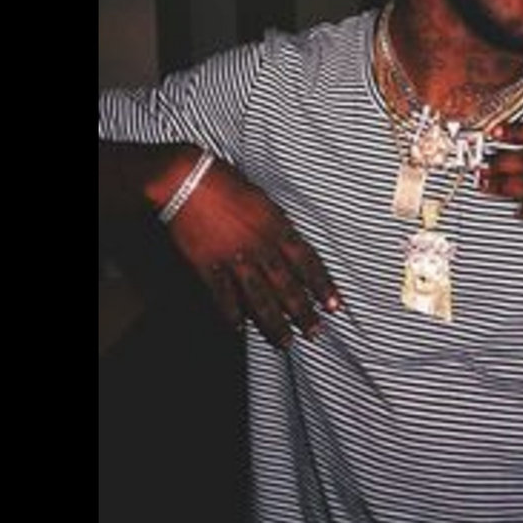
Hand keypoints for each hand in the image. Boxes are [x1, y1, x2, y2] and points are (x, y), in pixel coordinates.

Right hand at [167, 158, 342, 348]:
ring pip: (259, 298)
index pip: (308, 262)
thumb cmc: (228, 182)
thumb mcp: (264, 199)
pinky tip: (239, 330)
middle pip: (287, 286)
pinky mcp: (208, 266)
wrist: (188, 180)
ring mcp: (234, 259)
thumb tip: (292, 243)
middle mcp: (260, 246)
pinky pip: (224, 296)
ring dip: (274, 323)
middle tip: (315, 334)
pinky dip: (232, 314)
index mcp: (277, 227)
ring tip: (285, 342)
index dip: (322, 286)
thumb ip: (279, 224)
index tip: (334, 306)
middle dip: (303, 313)